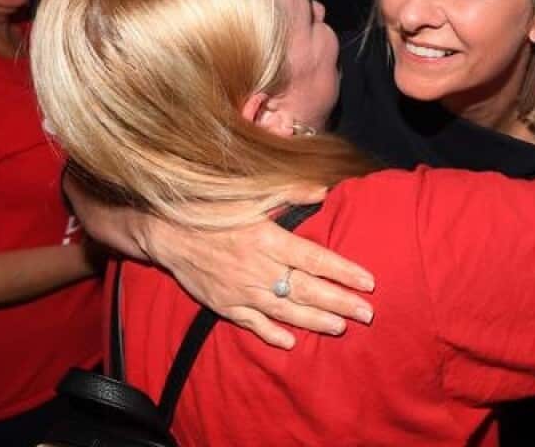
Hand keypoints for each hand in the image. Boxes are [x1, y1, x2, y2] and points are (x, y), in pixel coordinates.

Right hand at [144, 213, 375, 348]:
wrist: (166, 232)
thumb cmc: (212, 209)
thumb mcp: (251, 194)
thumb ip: (290, 193)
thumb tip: (324, 191)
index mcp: (269, 239)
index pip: (316, 259)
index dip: (344, 272)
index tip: (368, 282)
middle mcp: (259, 269)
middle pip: (308, 289)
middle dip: (340, 302)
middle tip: (367, 314)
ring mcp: (242, 291)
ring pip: (286, 310)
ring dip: (316, 321)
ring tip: (341, 327)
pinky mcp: (225, 305)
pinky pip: (253, 324)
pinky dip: (272, 334)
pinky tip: (291, 342)